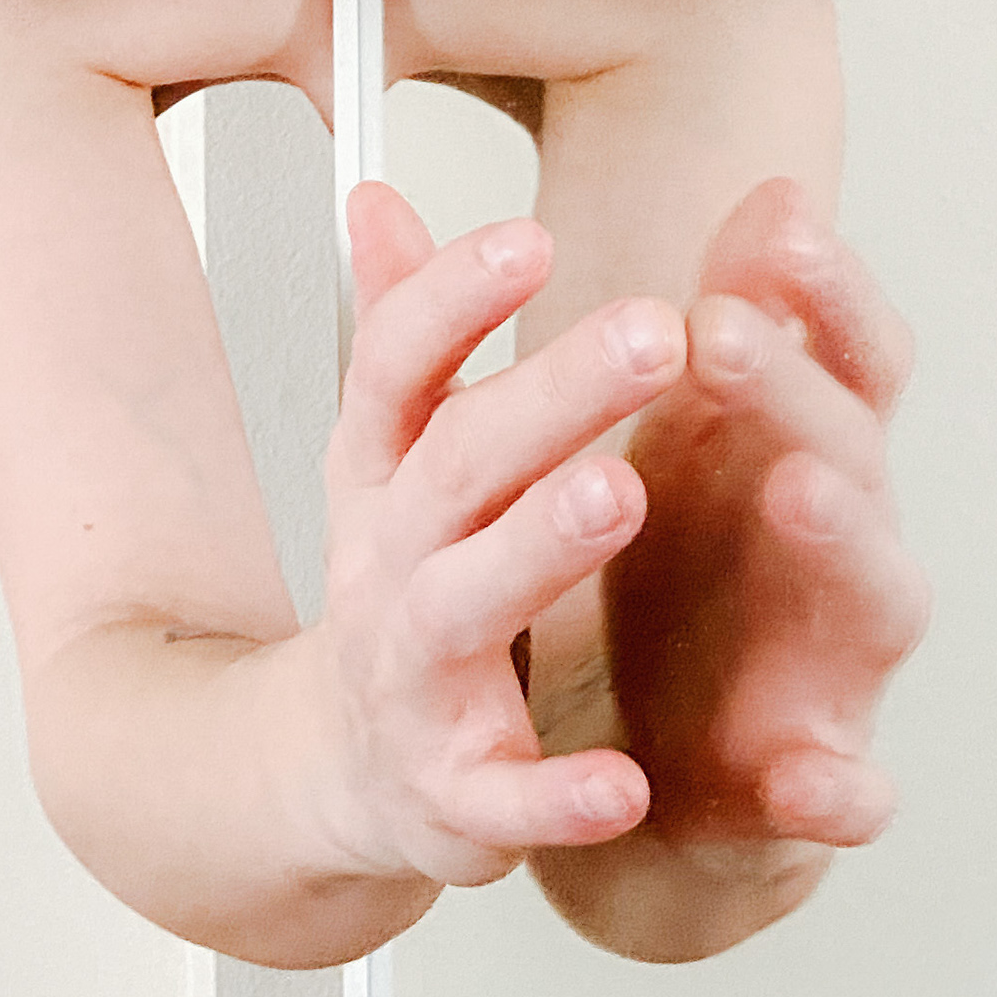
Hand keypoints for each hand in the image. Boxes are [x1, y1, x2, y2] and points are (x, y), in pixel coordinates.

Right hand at [307, 183, 689, 887]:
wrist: (342, 773)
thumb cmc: (399, 587)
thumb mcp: (389, 457)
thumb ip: (400, 327)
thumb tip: (376, 196)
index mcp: (380, 477)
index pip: (397, 368)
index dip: (452, 297)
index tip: (532, 234)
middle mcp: (386, 567)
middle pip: (455, 467)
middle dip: (548, 395)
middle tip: (653, 328)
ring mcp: (414, 681)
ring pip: (463, 608)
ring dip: (538, 548)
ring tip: (622, 489)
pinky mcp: (456, 799)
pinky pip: (504, 801)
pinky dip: (558, 797)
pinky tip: (625, 781)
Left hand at [600, 176, 927, 855]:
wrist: (648, 764)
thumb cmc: (680, 565)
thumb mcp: (672, 433)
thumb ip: (707, 314)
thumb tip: (766, 182)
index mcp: (799, 450)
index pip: (849, 352)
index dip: (826, 285)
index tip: (775, 215)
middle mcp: (842, 544)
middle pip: (851, 448)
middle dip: (796, 386)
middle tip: (721, 328)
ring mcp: (840, 663)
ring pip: (878, 595)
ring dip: (843, 539)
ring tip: (795, 490)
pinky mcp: (812, 782)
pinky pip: (848, 792)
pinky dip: (842, 791)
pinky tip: (819, 783)